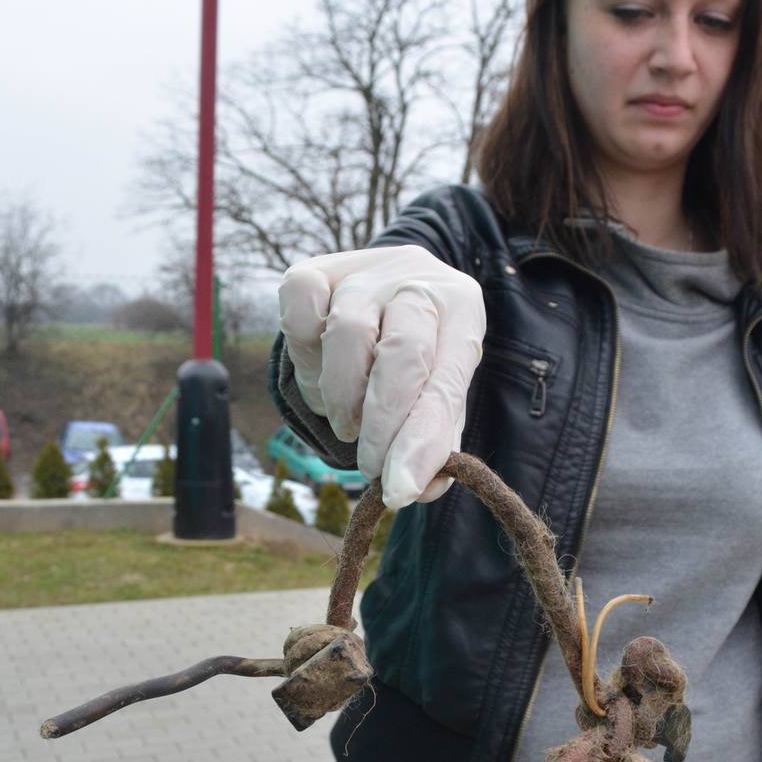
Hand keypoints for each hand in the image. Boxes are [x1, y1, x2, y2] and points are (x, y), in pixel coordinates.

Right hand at [279, 245, 485, 508]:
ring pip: (346, 336)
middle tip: (371, 465)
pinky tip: (321, 372)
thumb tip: (418, 489)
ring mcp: (364, 272)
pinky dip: (304, 353)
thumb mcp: (440, 389)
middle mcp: (417, 281)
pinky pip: (299, 313)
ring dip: (341, 397)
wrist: (390, 287)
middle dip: (380, 427)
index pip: (443, 384)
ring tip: (349, 419)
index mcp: (462, 310)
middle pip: (400, 354)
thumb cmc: (422, 351)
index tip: (399, 491)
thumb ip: (434, 440)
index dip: (419, 443)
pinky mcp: (314, 270)